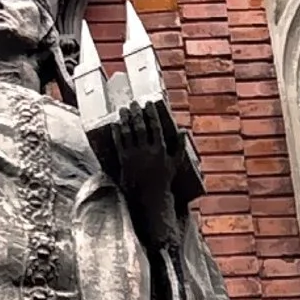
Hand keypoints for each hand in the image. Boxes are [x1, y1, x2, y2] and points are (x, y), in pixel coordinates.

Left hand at [106, 96, 180, 243]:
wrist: (150, 197)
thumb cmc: (164, 180)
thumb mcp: (175, 164)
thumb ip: (180, 146)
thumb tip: (183, 130)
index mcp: (160, 150)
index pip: (155, 127)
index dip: (151, 114)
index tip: (148, 103)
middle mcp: (147, 151)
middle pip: (140, 127)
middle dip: (136, 113)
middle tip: (133, 103)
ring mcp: (134, 156)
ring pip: (129, 133)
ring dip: (125, 119)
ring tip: (122, 109)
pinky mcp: (124, 161)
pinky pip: (119, 144)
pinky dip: (117, 133)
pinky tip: (115, 124)